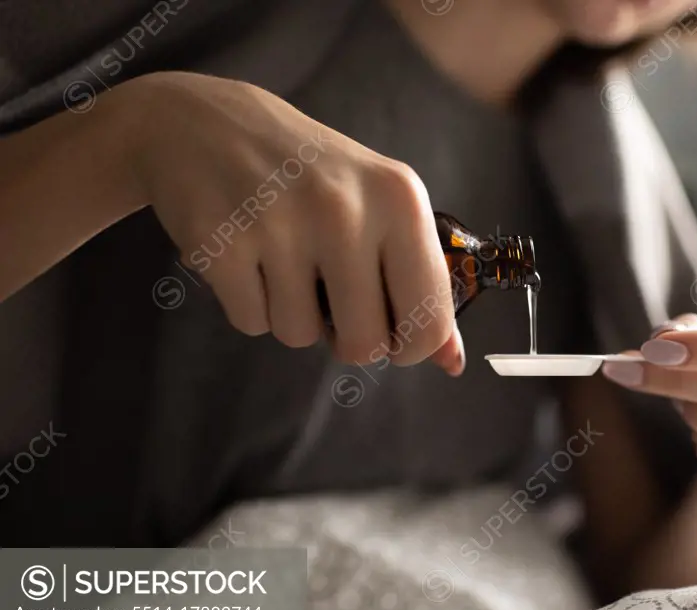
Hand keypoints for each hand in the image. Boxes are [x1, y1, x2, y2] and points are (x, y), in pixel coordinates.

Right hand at [123, 72, 462, 373]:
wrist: (204, 121)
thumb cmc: (309, 172)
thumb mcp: (379, 206)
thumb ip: (420, 282)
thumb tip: (452, 361)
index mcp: (399, 199)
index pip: (428, 318)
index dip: (412, 346)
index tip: (394, 335)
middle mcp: (344, 210)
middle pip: (364, 344)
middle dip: (349, 340)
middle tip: (333, 299)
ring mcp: (278, 225)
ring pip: (300, 336)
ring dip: (292, 314)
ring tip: (282, 260)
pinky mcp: (220, 244)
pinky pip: (252, 323)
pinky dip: (250, 303)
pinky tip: (247, 255)